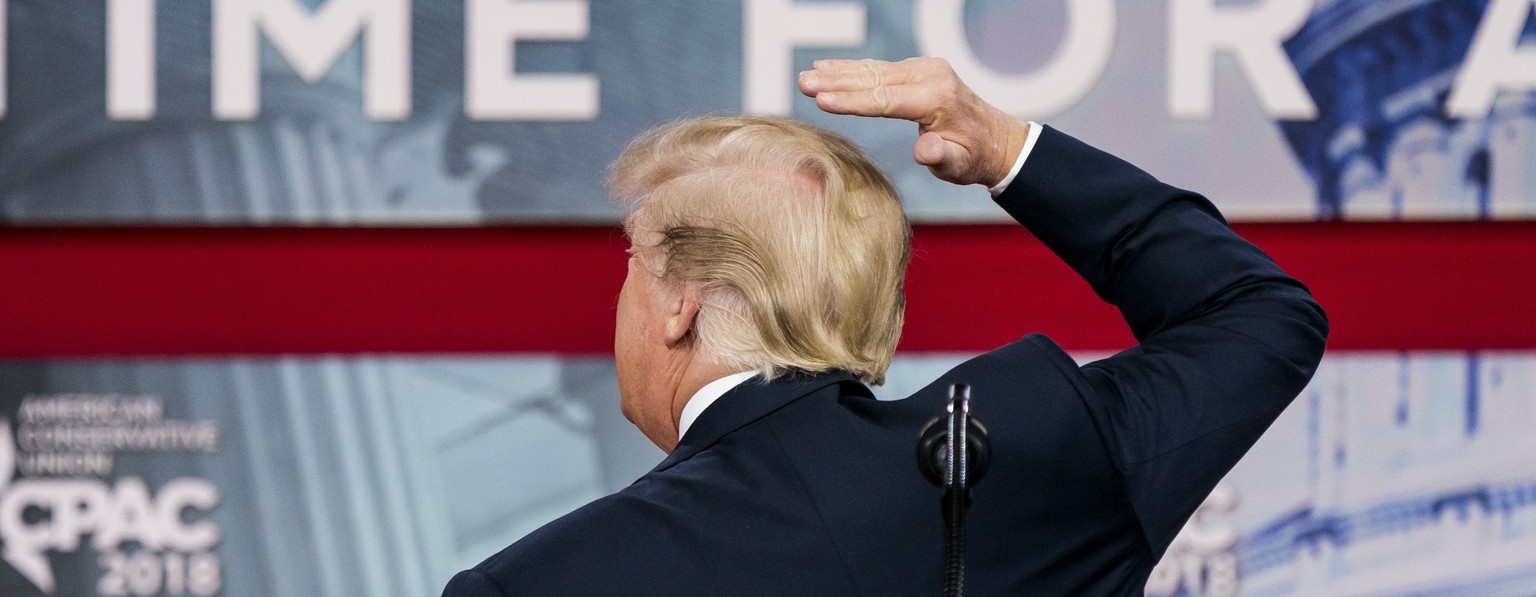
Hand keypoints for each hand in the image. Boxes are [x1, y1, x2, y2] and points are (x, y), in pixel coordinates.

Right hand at [798, 57, 1028, 187]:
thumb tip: (923, 149)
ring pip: (873, 71)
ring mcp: (924, 69)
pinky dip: (853, 70)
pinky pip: (879, 69)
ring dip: (838, 73)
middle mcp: (930, 76)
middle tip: (802, 82)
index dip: (851, 101)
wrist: (995, 139)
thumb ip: (941, 157)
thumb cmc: (974, 157)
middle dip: (835, 82)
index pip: (885, 99)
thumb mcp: (959, 166)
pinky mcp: (918, 69)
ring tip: (808, 76)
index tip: (821, 101)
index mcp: (937, 98)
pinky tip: (828, 68)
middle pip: (874, 79)